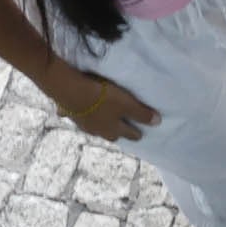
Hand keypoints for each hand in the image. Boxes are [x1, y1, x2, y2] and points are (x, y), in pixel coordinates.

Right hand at [42, 67, 160, 143]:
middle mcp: (97, 130)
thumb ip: (141, 114)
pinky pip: (73, 114)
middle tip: (122, 129)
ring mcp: (81, 123)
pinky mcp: (68, 113)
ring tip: (102, 120)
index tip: (140, 134)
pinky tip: (73, 109)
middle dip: (116, 133)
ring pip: (92, 128)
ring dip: (98, 125)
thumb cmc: (103, 98)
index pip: (128, 134)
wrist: (71, 91)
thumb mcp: (127, 104)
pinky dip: (76, 113)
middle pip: (109, 135)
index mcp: (112, 129)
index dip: (135, 134)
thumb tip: (157, 122)